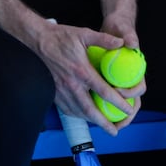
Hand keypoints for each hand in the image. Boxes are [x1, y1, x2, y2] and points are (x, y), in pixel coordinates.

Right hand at [35, 18, 139, 132]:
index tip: (128, 110)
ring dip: (91, 121)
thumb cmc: (61, 36)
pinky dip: (77, 115)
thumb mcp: (84, 33)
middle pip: (90, 110)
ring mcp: (61, 90)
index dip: (118, 103)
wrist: (37, 41)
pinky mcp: (54, 92)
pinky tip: (84, 116)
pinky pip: (66, 108)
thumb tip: (122, 43)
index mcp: (82, 71)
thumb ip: (104, 39)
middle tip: (115, 131)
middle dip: (103, 122)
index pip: (104, 91)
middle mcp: (72, 84)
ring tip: (102, 126)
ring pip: (78, 112)